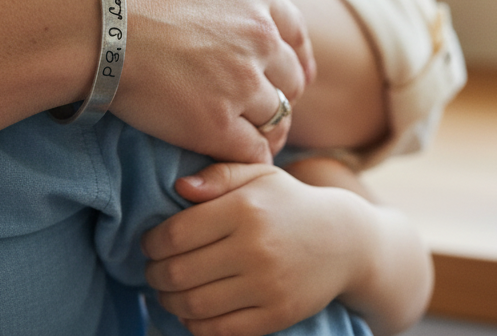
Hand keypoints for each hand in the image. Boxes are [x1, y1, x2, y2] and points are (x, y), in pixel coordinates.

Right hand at [99, 0, 314, 162]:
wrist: (87, 10)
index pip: (294, 30)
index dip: (294, 53)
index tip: (292, 70)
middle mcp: (258, 37)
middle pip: (290, 76)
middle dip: (280, 90)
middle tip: (262, 106)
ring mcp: (240, 82)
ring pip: (276, 116)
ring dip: (265, 128)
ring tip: (250, 139)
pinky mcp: (215, 124)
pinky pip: (252, 152)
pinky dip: (247, 158)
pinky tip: (232, 160)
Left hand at [142, 162, 364, 335]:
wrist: (345, 241)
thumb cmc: (290, 204)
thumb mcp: (260, 175)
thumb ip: (219, 175)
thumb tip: (179, 187)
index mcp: (245, 209)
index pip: (176, 234)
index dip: (151, 243)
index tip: (150, 244)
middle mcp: (255, 248)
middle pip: (179, 272)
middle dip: (154, 275)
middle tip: (154, 270)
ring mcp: (267, 285)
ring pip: (194, 305)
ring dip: (169, 302)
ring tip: (168, 292)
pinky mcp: (277, 314)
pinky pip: (221, 330)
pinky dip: (195, 325)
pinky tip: (192, 311)